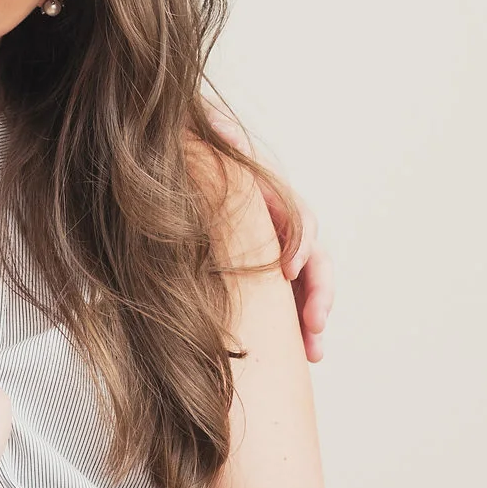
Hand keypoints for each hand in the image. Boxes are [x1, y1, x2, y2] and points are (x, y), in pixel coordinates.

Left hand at [203, 100, 332, 363]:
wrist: (169, 159)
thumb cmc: (181, 154)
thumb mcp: (197, 144)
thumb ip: (213, 140)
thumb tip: (226, 134)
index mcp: (262, 192)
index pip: (296, 217)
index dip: (297, 244)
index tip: (287, 271)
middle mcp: (272, 219)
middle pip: (310, 256)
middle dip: (317, 292)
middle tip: (314, 325)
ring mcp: (267, 246)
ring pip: (303, 282)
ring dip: (313, 315)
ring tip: (314, 353)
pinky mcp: (258, 271)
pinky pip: (283, 297)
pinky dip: (293, 325)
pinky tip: (301, 352)